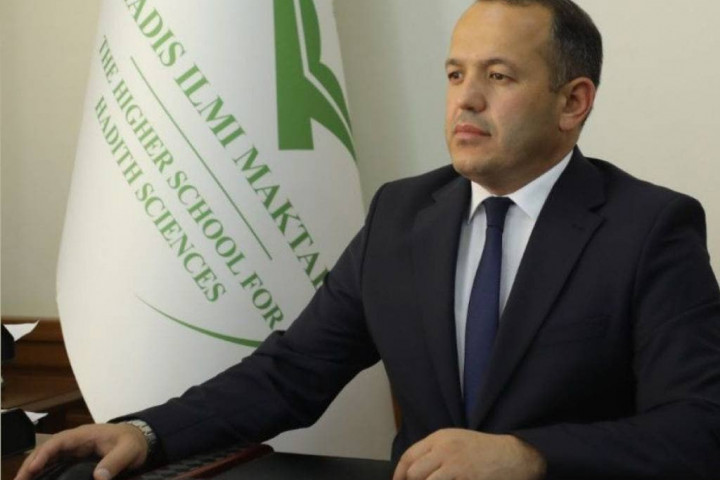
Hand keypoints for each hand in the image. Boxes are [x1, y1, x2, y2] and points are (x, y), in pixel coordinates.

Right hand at [14, 423, 148, 479]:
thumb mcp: (129, 451)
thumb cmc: (133, 442)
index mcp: (85, 435)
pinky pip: (57, 465)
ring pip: (49, 458)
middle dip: (31, 465)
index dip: (44, 453)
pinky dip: (45, 473)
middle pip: (48, 451)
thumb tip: (98, 477)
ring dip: (34, 470)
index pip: (59, 442)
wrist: (141, 440)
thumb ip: (115, 462)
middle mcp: (76, 442)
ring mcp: (75, 451)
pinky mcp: (77, 459)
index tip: (33, 468)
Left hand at [392, 429, 545, 479]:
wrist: (513, 455)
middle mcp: (444, 449)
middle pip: (414, 472)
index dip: (399, 474)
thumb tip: (412, 471)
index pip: (409, 456)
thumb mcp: (456, 441)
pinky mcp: (466, 479)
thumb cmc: (483, 450)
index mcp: (440, 438)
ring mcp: (455, 466)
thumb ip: (434, 452)